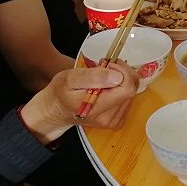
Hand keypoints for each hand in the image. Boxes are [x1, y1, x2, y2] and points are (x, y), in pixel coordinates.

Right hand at [19, 62, 138, 144]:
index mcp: (97, 107)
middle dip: (122, 73)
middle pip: (131, 89)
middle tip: (106, 67)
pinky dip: (120, 90)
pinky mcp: (115, 121)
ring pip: (130, 93)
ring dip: (121, 81)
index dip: (122, 71)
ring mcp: (112, 121)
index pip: (127, 87)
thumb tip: (116, 76)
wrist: (55, 110)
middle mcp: (108, 117)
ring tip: (103, 77)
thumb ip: (93, 77)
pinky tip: (107, 87)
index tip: (108, 65)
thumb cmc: (61, 92)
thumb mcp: (70, 78)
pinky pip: (127, 100)